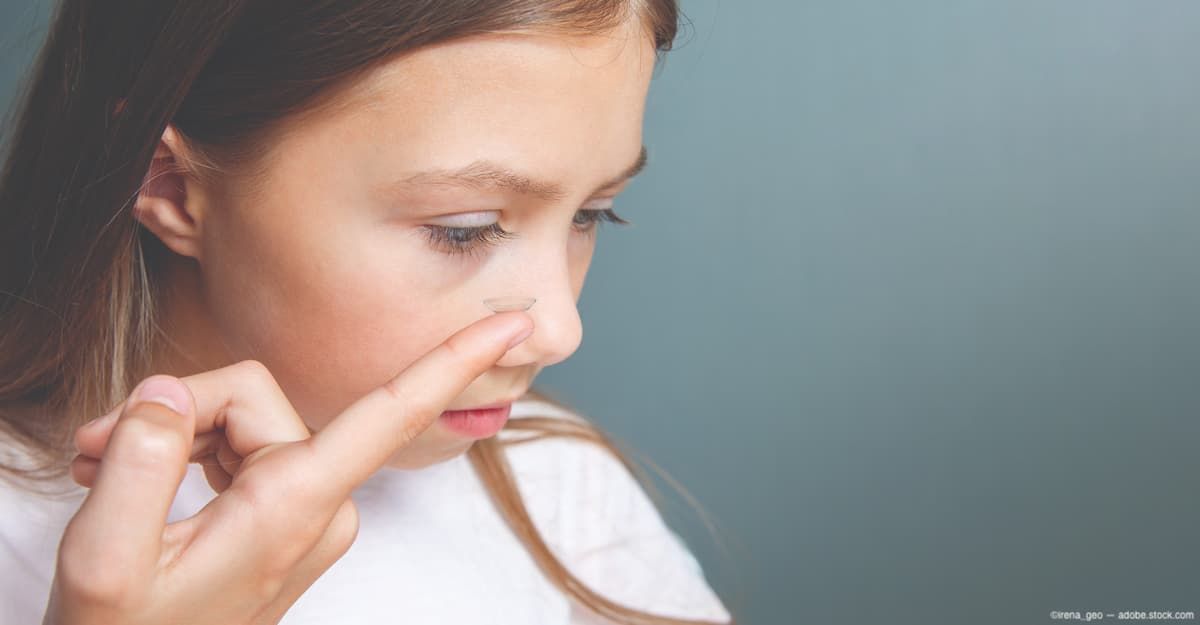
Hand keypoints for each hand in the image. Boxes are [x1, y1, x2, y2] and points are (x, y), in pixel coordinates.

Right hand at [44, 311, 532, 624]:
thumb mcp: (106, 560)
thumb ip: (141, 462)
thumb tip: (171, 390)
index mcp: (295, 507)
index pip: (391, 414)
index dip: (456, 361)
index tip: (516, 325)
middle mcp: (317, 502)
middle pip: (254, 395)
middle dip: (175, 413)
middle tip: (97, 455)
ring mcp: (303, 506)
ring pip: (238, 416)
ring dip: (169, 436)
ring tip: (106, 474)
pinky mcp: (283, 506)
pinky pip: (235, 443)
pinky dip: (182, 452)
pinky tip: (135, 480)